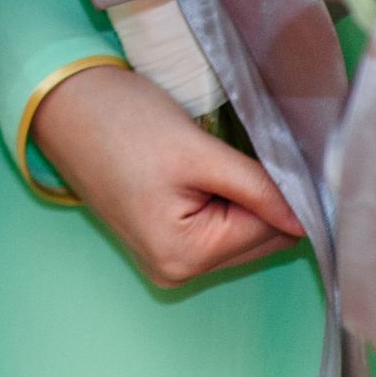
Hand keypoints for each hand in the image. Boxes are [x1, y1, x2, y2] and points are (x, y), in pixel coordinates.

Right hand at [33, 65, 302, 287]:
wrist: (64, 105)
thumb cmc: (122, 123)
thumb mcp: (199, 152)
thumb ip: (259, 188)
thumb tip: (311, 216)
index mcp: (183, 256)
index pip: (271, 231)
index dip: (283, 190)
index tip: (278, 150)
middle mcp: (174, 270)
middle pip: (258, 239)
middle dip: (262, 197)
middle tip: (245, 148)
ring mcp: (166, 258)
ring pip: (241, 232)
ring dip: (243, 196)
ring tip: (216, 155)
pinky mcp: (161, 239)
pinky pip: (217, 227)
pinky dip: (224, 198)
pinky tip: (205, 168)